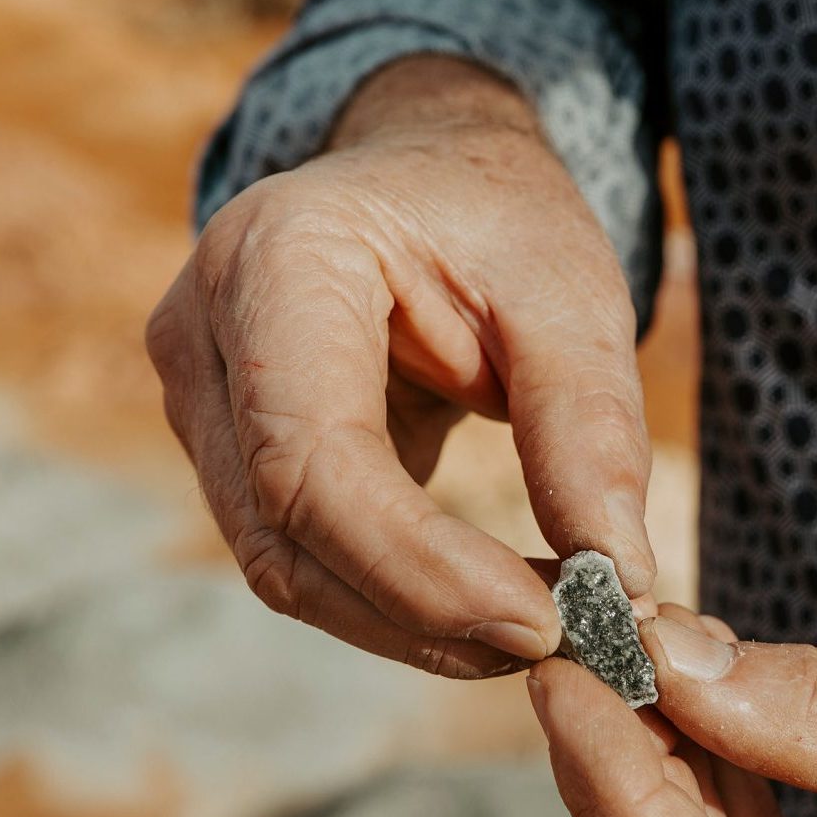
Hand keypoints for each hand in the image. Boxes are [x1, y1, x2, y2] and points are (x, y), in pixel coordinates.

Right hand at [146, 55, 654, 677]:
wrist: (430, 175)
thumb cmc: (498, 216)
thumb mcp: (570, 292)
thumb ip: (588, 427)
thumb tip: (616, 582)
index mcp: (273, 260)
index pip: (310, 459)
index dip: (419, 567)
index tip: (545, 624)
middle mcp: (201, 335)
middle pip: (282, 533)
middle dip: (422, 613)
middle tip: (564, 641)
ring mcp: (200, 397)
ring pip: (282, 564)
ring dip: (410, 622)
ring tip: (540, 628)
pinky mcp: (228, 447)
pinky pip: (299, 553)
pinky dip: (395, 597)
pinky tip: (491, 601)